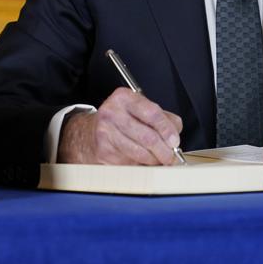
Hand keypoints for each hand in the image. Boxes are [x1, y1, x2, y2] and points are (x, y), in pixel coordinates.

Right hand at [57, 87, 182, 164]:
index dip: (167, 129)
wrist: (87, 134)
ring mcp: (106, 134)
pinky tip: (142, 162)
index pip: (152, 113)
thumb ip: (162, 117)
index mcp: (124, 98)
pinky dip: (141, 165)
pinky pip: (130, 163)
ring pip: (140, 153)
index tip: (175, 141)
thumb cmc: (118, 121)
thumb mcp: (138, 109)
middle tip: (171, 157)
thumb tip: (175, 134)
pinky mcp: (104, 153)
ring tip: (159, 160)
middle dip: (164, 151)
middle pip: (148, 137)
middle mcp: (112, 113)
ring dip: (154, 161)